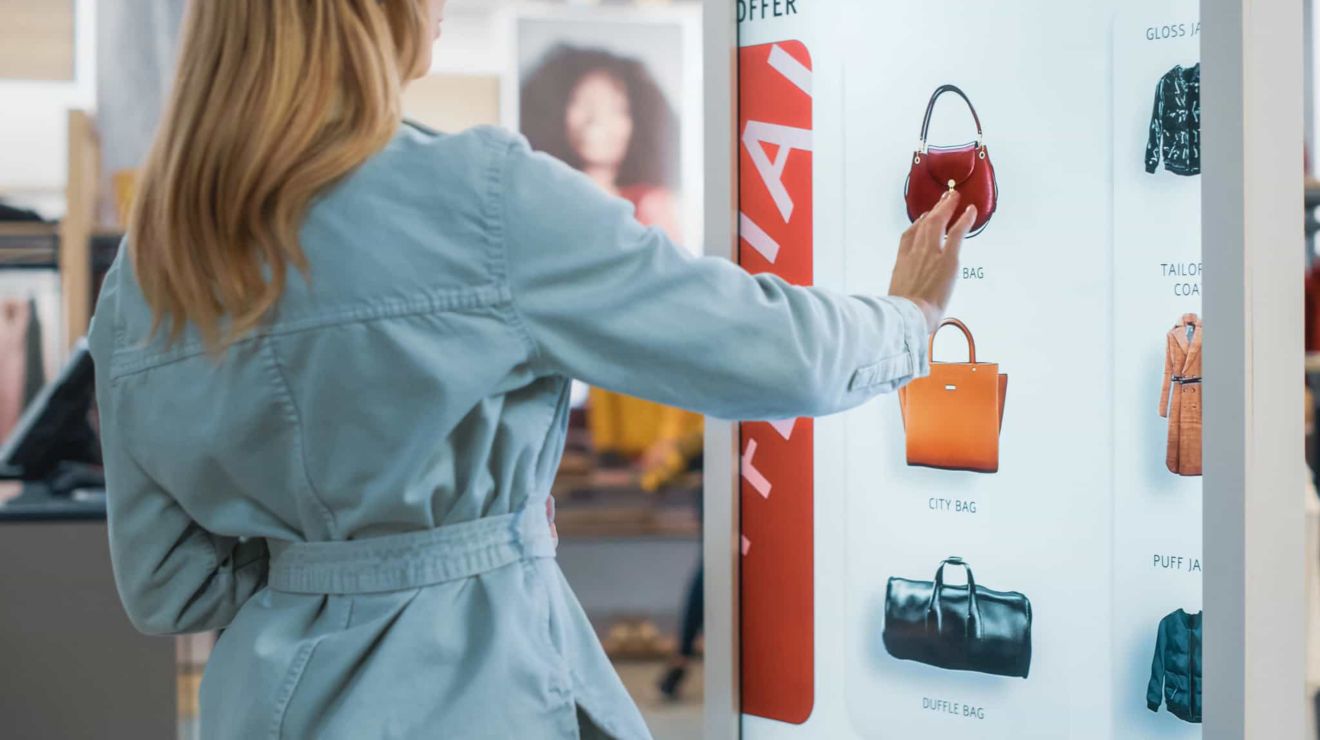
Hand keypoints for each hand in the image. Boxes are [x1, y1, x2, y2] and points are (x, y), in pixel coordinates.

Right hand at [887, 191, 976, 332]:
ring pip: (938, 222)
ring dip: (947, 206)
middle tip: (943, 199)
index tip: (922, 218)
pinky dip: (964, 219)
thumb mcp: (896, 298)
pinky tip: (971, 210)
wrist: (908, 314)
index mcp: (901, 263)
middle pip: (924, 224)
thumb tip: (908, 302)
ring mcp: (931, 253)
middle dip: (934, 209)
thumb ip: (903, 293)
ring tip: (954, 196)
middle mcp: (914, 253)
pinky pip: (956, 232)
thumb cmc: (902, 314)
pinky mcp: (948, 257)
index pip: (908, 238)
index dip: (916, 225)